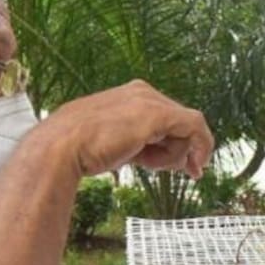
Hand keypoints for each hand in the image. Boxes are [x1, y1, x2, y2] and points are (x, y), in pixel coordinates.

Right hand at [40, 80, 213, 180]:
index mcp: (128, 97)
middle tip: (188, 172)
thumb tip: (156, 158)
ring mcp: (150, 101)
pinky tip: (197, 166)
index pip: (164, 118)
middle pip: (178, 123)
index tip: (186, 166)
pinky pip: (194, 127)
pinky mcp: (158, 114)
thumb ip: (136, 145)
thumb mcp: (112, 145)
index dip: (177, 143)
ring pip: (184, 129)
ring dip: (172, 156)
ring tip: (144, 164)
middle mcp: (141, 92)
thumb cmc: (77, 150)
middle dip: (183, 150)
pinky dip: (201, 146)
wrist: (62, 147)